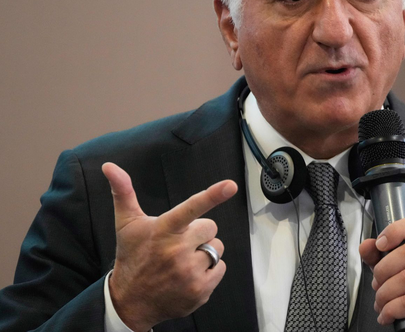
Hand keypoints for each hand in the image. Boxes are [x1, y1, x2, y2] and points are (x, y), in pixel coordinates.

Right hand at [102, 162, 237, 331]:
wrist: (130, 302)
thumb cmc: (132, 256)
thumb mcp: (126, 223)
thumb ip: (123, 191)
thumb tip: (109, 166)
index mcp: (163, 230)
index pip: (191, 208)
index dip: (212, 196)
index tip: (230, 185)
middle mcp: (177, 252)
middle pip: (210, 227)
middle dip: (198, 233)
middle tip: (177, 243)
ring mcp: (189, 273)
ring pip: (217, 248)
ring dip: (204, 252)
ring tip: (182, 261)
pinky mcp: (200, 291)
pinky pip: (220, 268)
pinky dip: (209, 270)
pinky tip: (189, 275)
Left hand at [359, 216, 404, 331]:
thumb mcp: (396, 275)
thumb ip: (379, 259)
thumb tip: (366, 245)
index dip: (395, 231)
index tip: (380, 245)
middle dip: (383, 270)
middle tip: (377, 284)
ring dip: (384, 294)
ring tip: (381, 304)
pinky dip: (390, 310)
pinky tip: (387, 316)